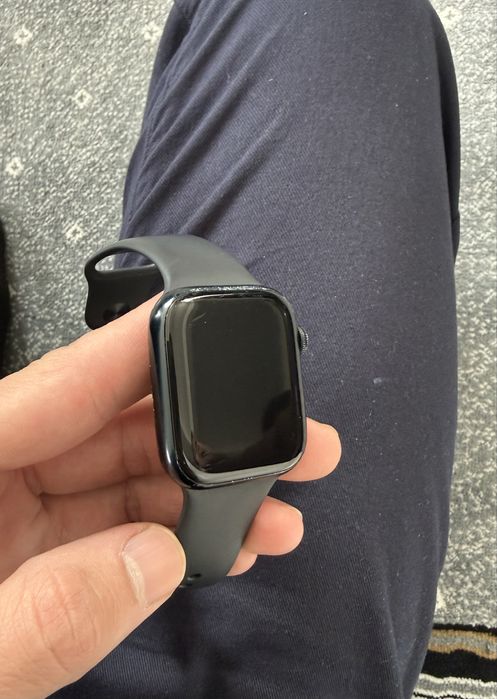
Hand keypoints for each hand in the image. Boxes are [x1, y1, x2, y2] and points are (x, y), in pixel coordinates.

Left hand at [0, 295, 340, 698]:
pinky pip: (116, 530)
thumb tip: (151, 559)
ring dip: (207, 495)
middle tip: (284, 440)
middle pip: (111, 430)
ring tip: (277, 512)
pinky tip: (227, 547)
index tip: (209, 329)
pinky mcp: (36, 556)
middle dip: (208, 435)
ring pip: (126, 481)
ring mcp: (15, 518)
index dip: (138, 352)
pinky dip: (175, 538)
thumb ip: (40, 617)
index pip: (58, 386)